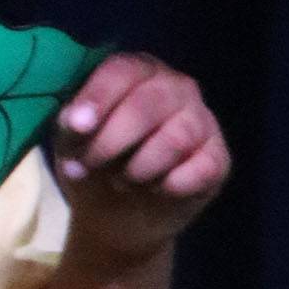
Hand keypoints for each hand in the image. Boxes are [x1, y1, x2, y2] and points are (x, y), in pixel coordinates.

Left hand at [52, 52, 230, 272]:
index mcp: (138, 72)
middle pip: (147, 105)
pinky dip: (169, 187)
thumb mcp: (72, 143)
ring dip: (139, 168)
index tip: (76, 126)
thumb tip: (75, 121)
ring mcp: (202, 120)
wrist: (117, 216)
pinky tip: (155, 190)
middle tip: (90, 165)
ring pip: (176, 139)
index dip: (98, 98)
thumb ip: (71, 125)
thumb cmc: (94, 165)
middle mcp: (176, 87)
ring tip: (121, 181)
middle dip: (111, 141)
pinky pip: (199, 170)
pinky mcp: (217, 158)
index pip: (122, 71)